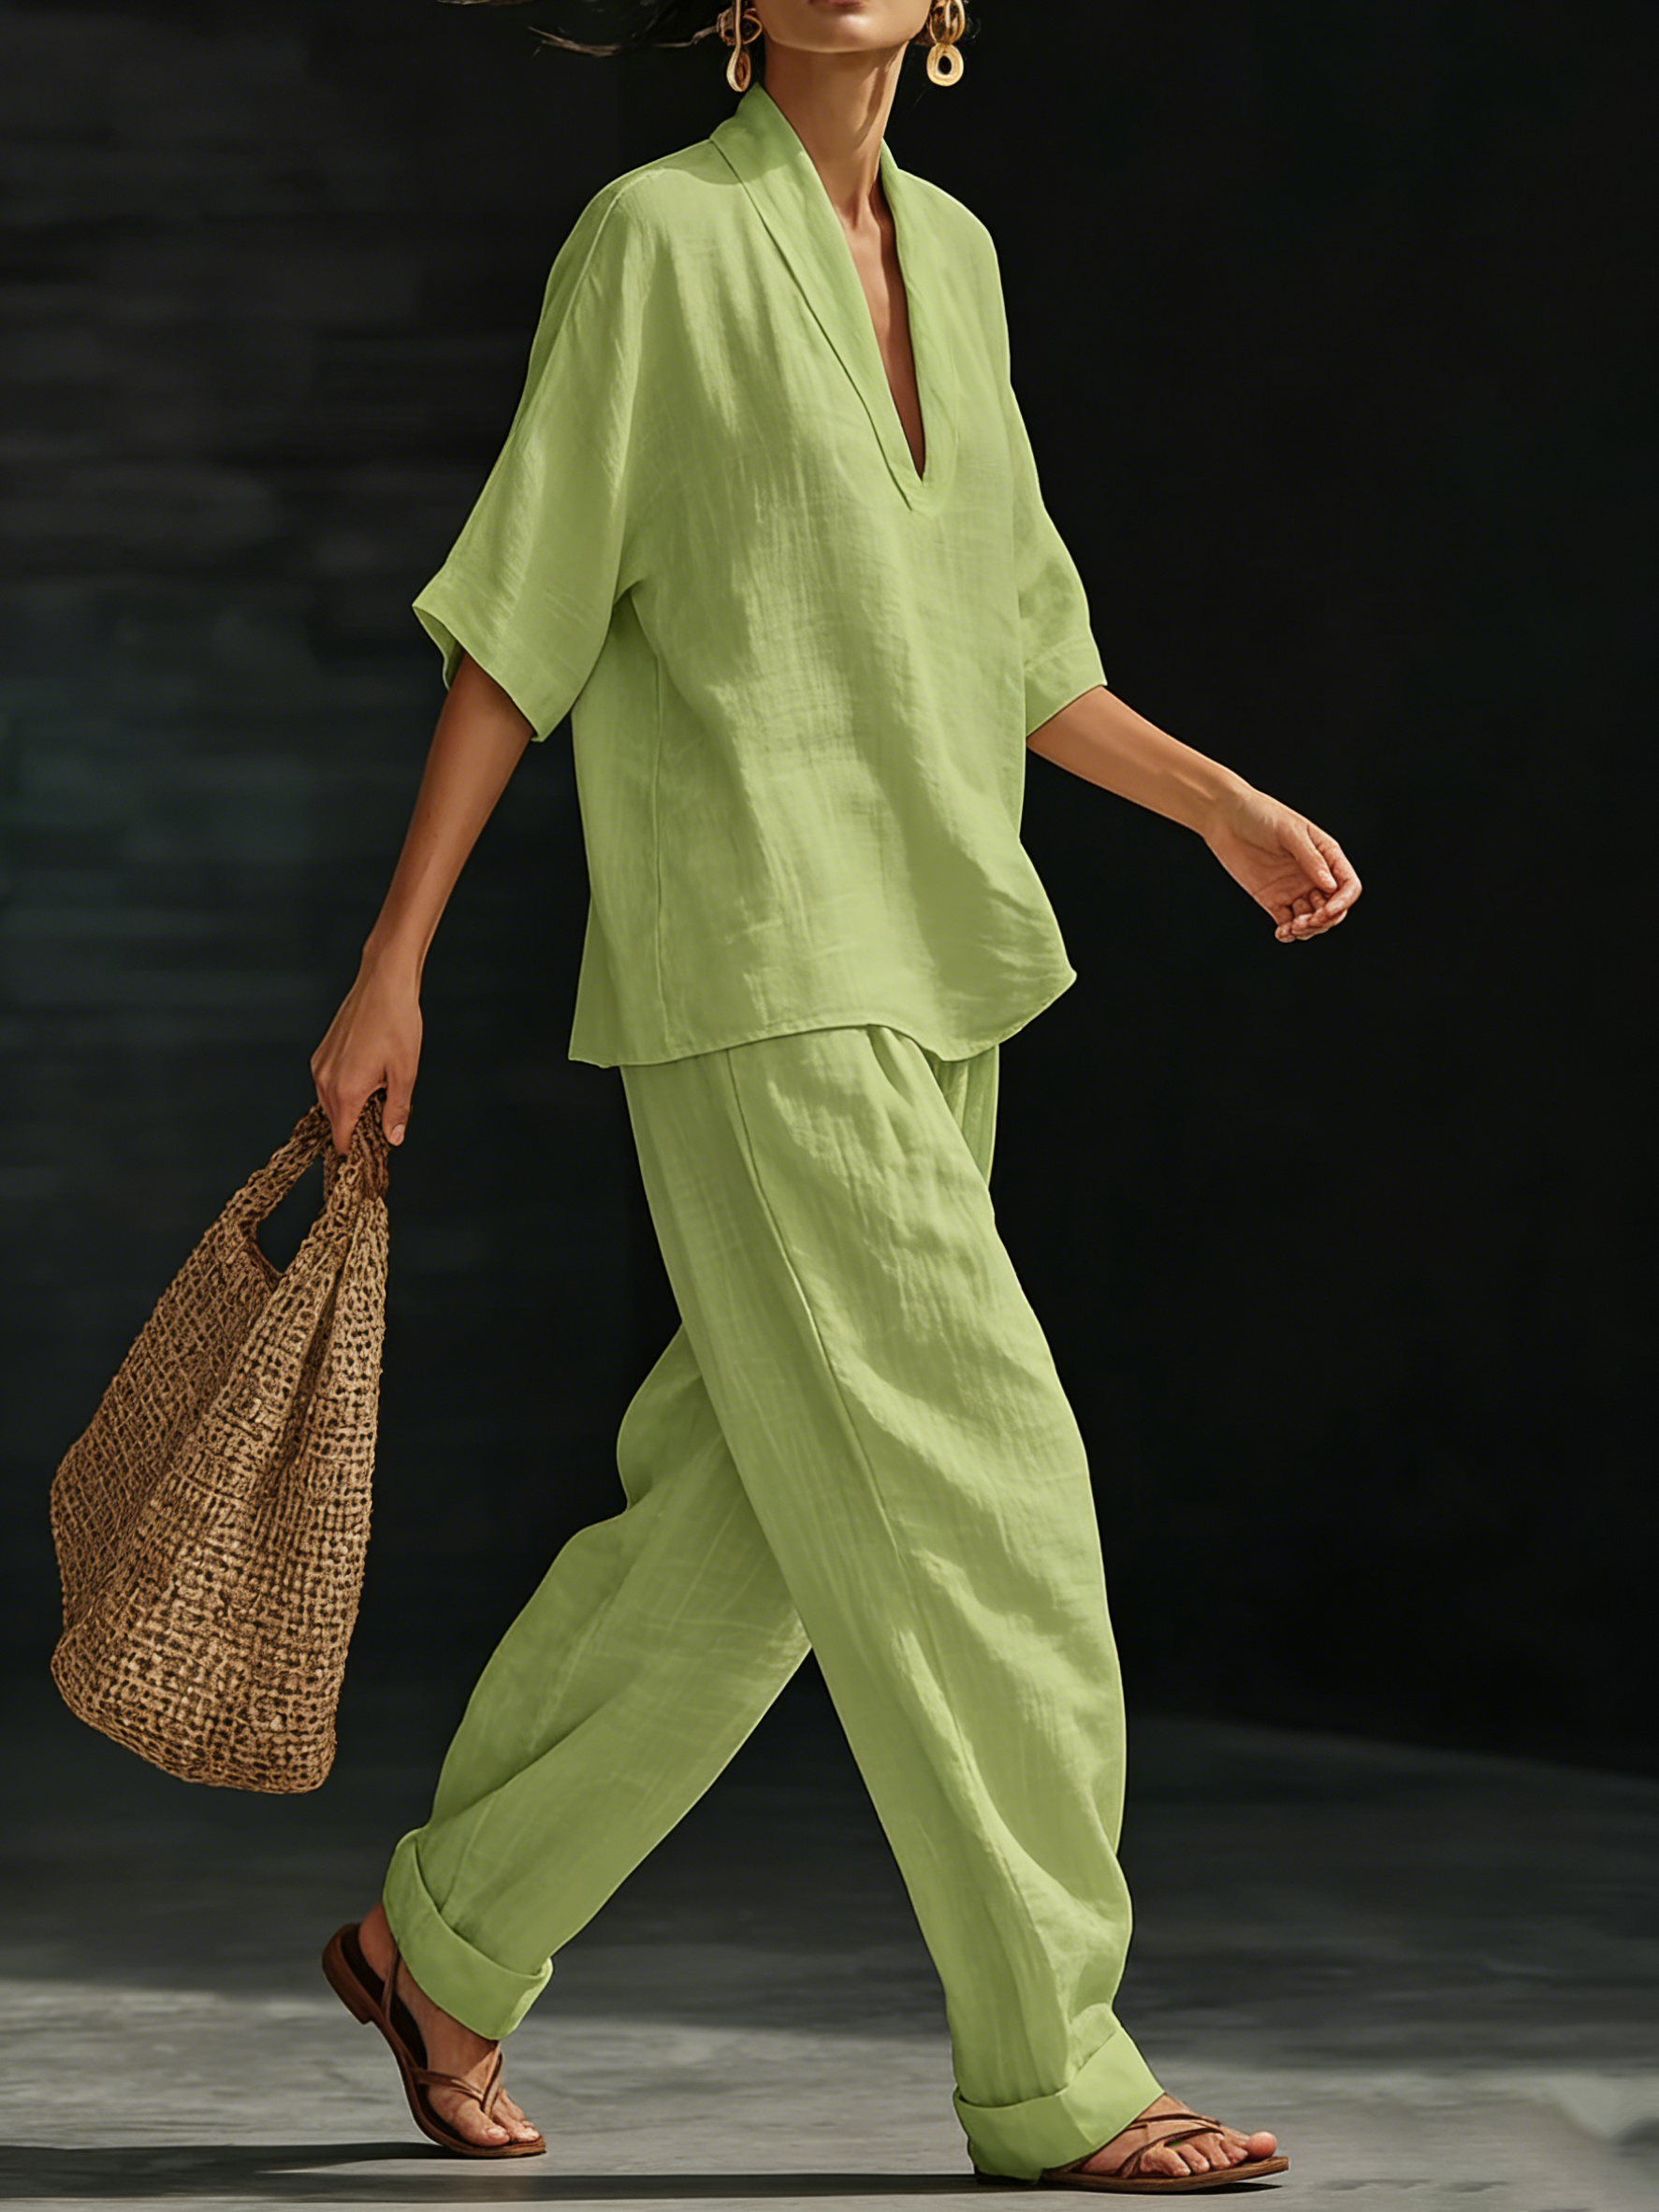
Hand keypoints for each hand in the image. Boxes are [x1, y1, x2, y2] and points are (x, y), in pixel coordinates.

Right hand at [310, 952, 421, 1154]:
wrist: (383, 983)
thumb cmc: (396, 1022)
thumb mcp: (405, 1073)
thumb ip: (397, 1110)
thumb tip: (393, 1137)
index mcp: (345, 1091)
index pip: (341, 1137)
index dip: (355, 1151)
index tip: (369, 1155)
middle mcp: (325, 1080)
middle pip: (335, 1122)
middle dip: (356, 1127)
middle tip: (383, 1121)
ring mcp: (320, 1064)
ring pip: (330, 1102)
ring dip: (351, 1106)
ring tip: (379, 1094)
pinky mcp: (322, 1052)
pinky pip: (328, 1082)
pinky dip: (344, 1088)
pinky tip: (368, 1075)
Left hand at [1202, 783, 1360, 942]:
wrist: (1225, 817)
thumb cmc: (1259, 814)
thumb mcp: (1289, 832)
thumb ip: (1311, 859)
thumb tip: (1330, 886)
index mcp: (1325, 855)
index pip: (1347, 885)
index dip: (1342, 902)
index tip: (1327, 912)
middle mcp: (1313, 875)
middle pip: (1332, 908)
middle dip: (1325, 920)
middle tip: (1308, 922)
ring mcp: (1293, 889)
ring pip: (1311, 920)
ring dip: (1307, 930)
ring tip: (1292, 928)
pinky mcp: (1272, 899)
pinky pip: (1286, 923)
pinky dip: (1288, 933)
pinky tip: (1282, 933)